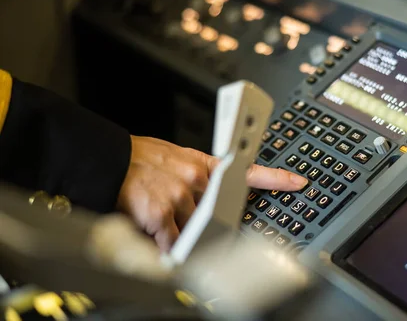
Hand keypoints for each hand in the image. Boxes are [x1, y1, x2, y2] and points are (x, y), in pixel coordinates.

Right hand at [116, 136, 307, 251]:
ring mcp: (181, 196)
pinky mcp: (162, 213)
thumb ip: (199, 177)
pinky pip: (174, 241)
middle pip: (218, 214)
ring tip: (165, 222)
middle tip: (207, 230)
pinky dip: (169, 248)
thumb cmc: (140, 159)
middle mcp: (197, 180)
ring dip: (185, 236)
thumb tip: (209, 198)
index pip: (247, 170)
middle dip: (213, 226)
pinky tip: (162, 245)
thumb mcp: (178, 157)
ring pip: (196, 230)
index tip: (297, 182)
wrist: (109, 159)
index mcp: (204, 165)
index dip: (275, 178)